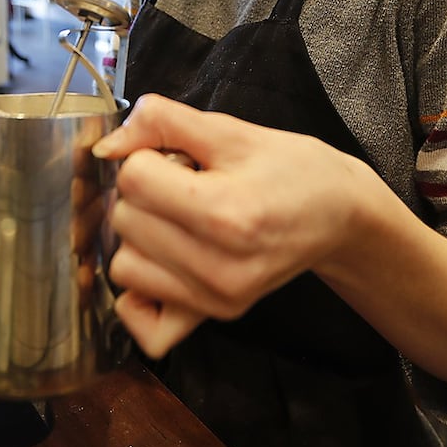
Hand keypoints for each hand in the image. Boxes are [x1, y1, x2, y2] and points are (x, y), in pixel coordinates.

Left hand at [92, 93, 364, 356]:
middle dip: (144, 194)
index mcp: (225, 211)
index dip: (148, 157)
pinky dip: (142, 294)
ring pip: (125, 267)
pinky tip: (166, 263)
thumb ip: (163, 122)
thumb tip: (107, 145)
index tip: (180, 158)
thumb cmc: (291, 168)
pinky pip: (144, 323)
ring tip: (182, 220)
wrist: (340, 214)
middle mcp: (219, 265)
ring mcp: (218, 299)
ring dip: (141, 238)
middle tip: (187, 186)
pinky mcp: (217, 317)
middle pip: (125, 221)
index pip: (134, 179)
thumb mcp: (231, 130)